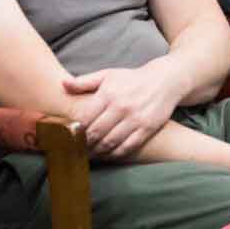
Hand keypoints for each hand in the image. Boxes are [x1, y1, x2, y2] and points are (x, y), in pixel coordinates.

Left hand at [64, 64, 180, 158]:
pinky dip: (114, 153)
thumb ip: (84, 81)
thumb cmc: (132, 79)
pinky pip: (127, 147)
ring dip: (96, 151)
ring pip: (109, 142)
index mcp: (109, 93)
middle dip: (82, 143)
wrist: (166, 81)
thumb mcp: (108, 75)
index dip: (73, 130)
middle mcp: (122, 107)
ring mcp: (136, 119)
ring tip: (88, 153)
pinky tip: (107, 153)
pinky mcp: (148, 128)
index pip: (84, 118)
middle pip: (95, 133)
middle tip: (74, 149)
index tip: (66, 137)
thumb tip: (63, 85)